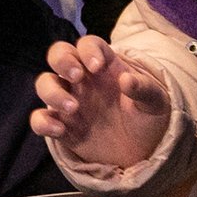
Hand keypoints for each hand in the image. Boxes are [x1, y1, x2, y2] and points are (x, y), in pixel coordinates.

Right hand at [29, 35, 170, 168]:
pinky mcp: (61, 125)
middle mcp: (82, 79)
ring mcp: (68, 100)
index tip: (96, 66)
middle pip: (58, 54)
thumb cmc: (148, 118)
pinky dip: (43, 122)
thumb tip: (127, 79)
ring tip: (73, 108)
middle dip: (62, 60)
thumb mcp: (156, 103)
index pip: (88, 44)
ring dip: (53, 92)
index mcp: (104, 66)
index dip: (88, 50)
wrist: (143, 152)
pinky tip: (59, 130)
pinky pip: (40, 118)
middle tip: (76, 76)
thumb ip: (144, 88)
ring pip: (45, 83)